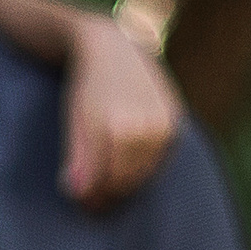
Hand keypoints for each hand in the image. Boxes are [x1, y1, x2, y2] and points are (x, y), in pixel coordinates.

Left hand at [60, 10, 183, 206]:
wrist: (114, 47)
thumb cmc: (87, 85)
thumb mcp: (76, 119)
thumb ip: (78, 157)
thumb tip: (77, 192)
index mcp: (113, 127)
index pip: (103, 181)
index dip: (90, 197)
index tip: (82, 203)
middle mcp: (142, 126)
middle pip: (124, 181)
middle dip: (107, 195)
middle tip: (92, 202)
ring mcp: (162, 125)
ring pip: (143, 174)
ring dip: (125, 185)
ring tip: (107, 187)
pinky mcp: (175, 123)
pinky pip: (158, 159)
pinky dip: (142, 168)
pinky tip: (127, 165)